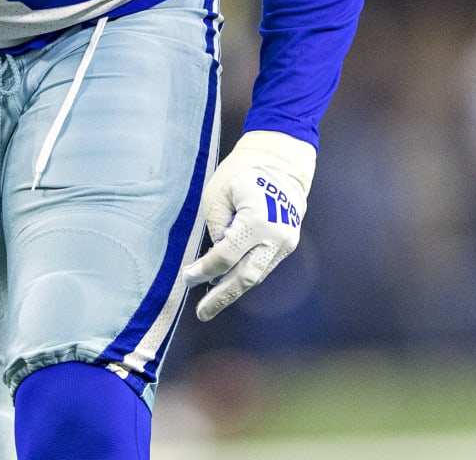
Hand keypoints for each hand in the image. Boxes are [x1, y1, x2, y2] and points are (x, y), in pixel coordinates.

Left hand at [181, 130, 315, 321]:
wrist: (281, 161)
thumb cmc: (242, 173)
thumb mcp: (218, 196)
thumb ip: (217, 230)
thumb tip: (215, 262)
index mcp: (257, 221)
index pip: (226, 256)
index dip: (203, 270)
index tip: (186, 278)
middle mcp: (276, 236)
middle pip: (246, 277)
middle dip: (222, 297)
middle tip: (202, 313)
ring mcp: (286, 242)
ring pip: (257, 275)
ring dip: (233, 289)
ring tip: (211, 302)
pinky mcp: (289, 243)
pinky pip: (264, 265)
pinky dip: (245, 275)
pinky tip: (228, 283)